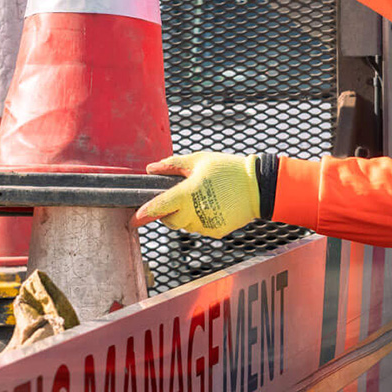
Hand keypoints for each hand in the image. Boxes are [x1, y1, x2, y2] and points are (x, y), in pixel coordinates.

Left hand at [134, 152, 260, 238]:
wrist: (259, 186)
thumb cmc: (229, 169)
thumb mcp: (200, 160)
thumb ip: (172, 164)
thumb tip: (151, 169)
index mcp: (188, 194)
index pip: (159, 207)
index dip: (143, 214)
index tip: (133, 220)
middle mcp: (195, 212)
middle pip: (171, 220)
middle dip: (170, 213)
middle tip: (180, 199)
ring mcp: (206, 224)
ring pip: (186, 225)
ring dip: (186, 216)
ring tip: (202, 199)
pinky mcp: (216, 232)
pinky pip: (200, 228)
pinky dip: (201, 220)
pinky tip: (214, 206)